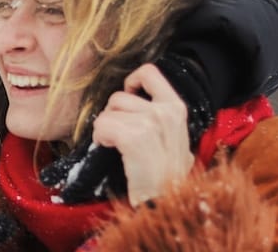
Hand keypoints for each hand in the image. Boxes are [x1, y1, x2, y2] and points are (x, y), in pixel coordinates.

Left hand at [92, 63, 194, 205]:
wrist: (167, 204)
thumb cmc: (167, 176)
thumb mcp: (175, 139)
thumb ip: (161, 117)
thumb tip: (135, 98)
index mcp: (177, 108)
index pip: (150, 72)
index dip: (132, 81)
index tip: (128, 95)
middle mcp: (166, 112)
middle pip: (119, 96)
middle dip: (113, 115)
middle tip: (120, 136)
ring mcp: (151, 123)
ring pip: (107, 113)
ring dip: (105, 129)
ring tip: (117, 147)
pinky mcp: (134, 138)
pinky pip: (102, 126)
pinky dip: (100, 138)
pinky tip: (110, 149)